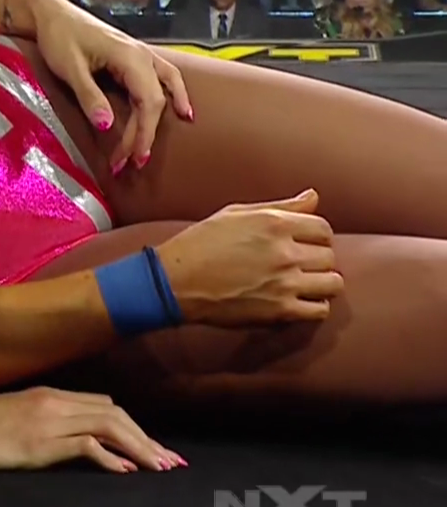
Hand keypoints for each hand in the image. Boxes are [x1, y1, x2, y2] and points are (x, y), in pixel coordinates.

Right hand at [0, 387, 182, 473]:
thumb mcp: (17, 414)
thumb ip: (47, 419)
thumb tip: (79, 439)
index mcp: (50, 395)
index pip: (105, 406)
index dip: (134, 427)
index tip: (153, 448)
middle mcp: (55, 403)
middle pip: (115, 414)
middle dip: (147, 438)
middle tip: (171, 461)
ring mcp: (48, 421)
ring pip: (109, 425)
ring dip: (140, 447)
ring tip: (159, 467)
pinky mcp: (39, 442)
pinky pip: (86, 445)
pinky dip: (111, 457)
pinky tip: (125, 471)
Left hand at [28, 0, 194, 172]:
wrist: (52, 13)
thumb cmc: (59, 37)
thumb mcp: (69, 68)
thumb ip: (89, 96)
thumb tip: (107, 126)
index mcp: (130, 57)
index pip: (148, 102)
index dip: (142, 133)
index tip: (131, 158)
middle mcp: (143, 55)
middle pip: (155, 101)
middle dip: (144, 135)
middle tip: (129, 164)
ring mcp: (141, 54)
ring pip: (165, 89)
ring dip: (160, 119)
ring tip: (153, 147)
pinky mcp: (134, 57)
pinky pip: (164, 77)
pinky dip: (173, 95)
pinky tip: (180, 109)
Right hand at [157, 189, 339, 327]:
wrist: (174, 281)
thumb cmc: (200, 244)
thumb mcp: (235, 214)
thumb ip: (279, 206)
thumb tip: (313, 196)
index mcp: (275, 223)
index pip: (323, 228)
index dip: (316, 236)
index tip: (304, 243)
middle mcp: (286, 252)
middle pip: (329, 256)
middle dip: (317, 259)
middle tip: (298, 264)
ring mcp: (285, 283)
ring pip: (332, 283)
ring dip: (321, 282)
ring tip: (304, 283)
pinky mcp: (280, 310)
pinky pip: (320, 310)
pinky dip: (315, 306)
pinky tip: (299, 300)